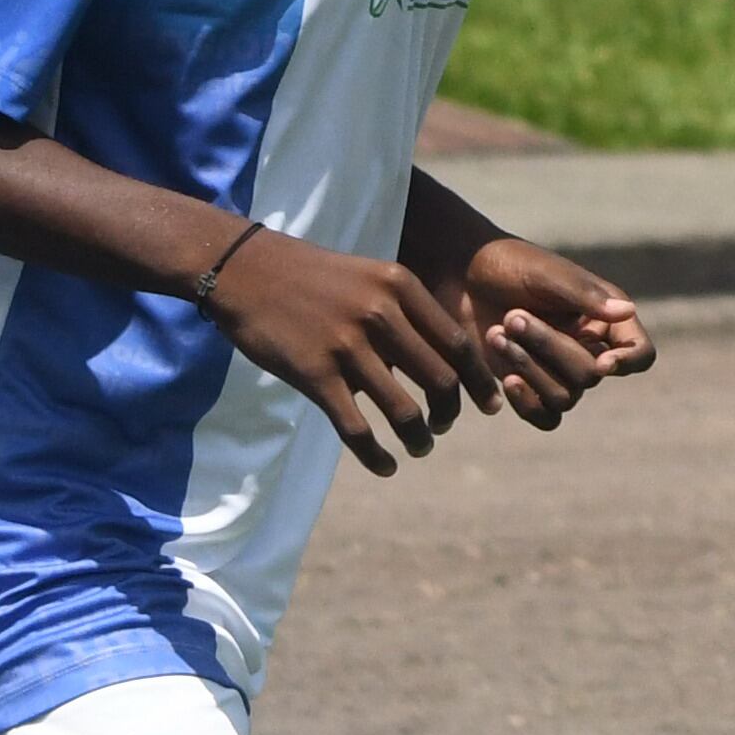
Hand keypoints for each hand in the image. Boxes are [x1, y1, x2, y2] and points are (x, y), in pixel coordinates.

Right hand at [204, 226, 484, 476]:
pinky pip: (356, 429)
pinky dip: (376, 455)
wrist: (244, 268)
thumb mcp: (369, 277)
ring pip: (404, 412)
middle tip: (444, 427)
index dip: (480, 381)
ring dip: (419, 439)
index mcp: (401, 287)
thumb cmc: (310, 276)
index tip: (490, 405)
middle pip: (441, 381)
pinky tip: (385, 466)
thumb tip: (438, 362)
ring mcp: (347, 346)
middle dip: (450, 414)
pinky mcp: (315, 374)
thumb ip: (404, 313)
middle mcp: (381, 315)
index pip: (459, 344)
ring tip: (420, 448)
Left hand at [448, 236, 654, 428]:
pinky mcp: (528, 386)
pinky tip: (506, 380)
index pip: (640, 353)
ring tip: (496, 334)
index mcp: (603, 317)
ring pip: (565, 398)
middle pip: (591, 375)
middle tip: (512, 317)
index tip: (602, 362)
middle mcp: (587, 347)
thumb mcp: (546, 273)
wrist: (455, 275)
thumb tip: (628, 311)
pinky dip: (528, 404)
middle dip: (550, 349)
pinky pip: (545, 416)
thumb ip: (585, 295)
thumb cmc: (505, 263)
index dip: (628, 362)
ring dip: (530, 369)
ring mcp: (557, 370)